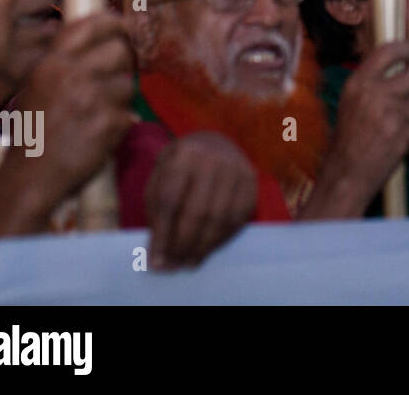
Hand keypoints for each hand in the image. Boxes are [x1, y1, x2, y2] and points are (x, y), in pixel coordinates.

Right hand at [17, 12, 134, 193]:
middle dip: (124, 62)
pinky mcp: (109, 123)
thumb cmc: (34, 131)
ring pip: (128, 83)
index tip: (123, 25)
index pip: (91, 25)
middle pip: (120, 50)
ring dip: (120, 98)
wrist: (30, 176)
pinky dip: (119, 124)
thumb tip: (108, 37)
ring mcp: (92, 98)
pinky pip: (129, 113)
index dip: (113, 22)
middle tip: (117, 76)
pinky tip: (99, 133)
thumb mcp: (38, 86)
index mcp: (52, 63)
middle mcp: (72, 75)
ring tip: (97, 114)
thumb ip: (67, 62)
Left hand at [145, 132, 256, 268]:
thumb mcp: (160, 177)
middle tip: (174, 265)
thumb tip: (160, 251)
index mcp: (184, 155)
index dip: (162, 234)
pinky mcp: (252, 181)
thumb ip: (157, 209)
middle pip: (198, 212)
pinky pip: (239, 218)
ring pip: (221, 218)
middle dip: (184, 244)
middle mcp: (214, 160)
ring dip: (203, 246)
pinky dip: (222, 238)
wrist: (214, 143)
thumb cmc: (180, 166)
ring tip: (189, 262)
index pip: (170, 200)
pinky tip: (208, 248)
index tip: (156, 261)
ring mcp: (237, 169)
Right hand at [330, 41, 408, 188]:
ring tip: (394, 130)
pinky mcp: (402, 135)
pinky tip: (395, 146)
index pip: (388, 51)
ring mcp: (390, 115)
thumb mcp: (351, 102)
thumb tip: (402, 64)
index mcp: (358, 83)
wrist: (345, 175)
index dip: (405, 49)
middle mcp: (374, 94)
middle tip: (405, 103)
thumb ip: (372, 83)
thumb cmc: (348, 139)